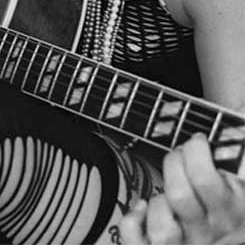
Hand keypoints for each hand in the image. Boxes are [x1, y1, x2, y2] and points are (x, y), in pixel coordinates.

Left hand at [120, 133, 244, 243]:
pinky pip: (136, 237)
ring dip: (158, 202)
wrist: (226, 241)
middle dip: (173, 163)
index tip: (197, 141)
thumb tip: (236, 132)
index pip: (205, 178)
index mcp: (232, 212)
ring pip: (162, 228)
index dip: (195, 150)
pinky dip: (132, 220)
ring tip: (166, 193)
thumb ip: (236, 162)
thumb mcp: (239, 187)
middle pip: (179, 195)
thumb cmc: (228, 209)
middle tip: (178, 156)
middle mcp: (208, 232)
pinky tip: (142, 209)